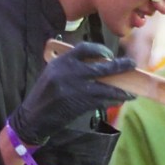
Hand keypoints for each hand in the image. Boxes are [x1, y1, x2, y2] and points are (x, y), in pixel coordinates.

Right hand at [10, 42, 134, 144]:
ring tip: (131, 92)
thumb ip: (71, 66)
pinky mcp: (80, 103)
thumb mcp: (53, 73)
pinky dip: (111, 101)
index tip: (109, 55)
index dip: (100, 49)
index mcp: (62, 61)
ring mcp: (76, 88)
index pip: (85, 48)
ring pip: (106, 87)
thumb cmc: (45, 95)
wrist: (33, 117)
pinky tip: (119, 101)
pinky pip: (102, 101)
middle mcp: (70, 72)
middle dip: (120, 66)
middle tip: (131, 65)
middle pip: (102, 66)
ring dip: (120, 90)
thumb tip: (97, 64)